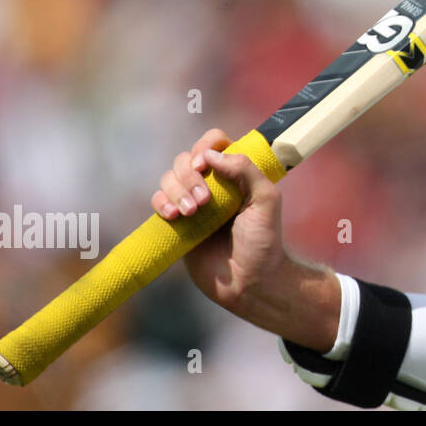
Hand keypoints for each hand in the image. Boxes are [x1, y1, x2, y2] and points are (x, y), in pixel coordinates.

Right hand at [150, 129, 339, 349]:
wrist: (249, 281)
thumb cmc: (263, 241)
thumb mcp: (266, 200)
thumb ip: (245, 170)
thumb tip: (212, 154)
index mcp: (236, 174)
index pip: (216, 143)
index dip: (205, 146)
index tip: (204, 164)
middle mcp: (213, 185)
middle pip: (186, 160)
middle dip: (189, 176)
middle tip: (204, 201)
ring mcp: (193, 203)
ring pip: (169, 179)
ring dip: (176, 190)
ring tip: (191, 213)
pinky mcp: (177, 224)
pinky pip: (159, 202)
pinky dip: (161, 203)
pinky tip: (172, 216)